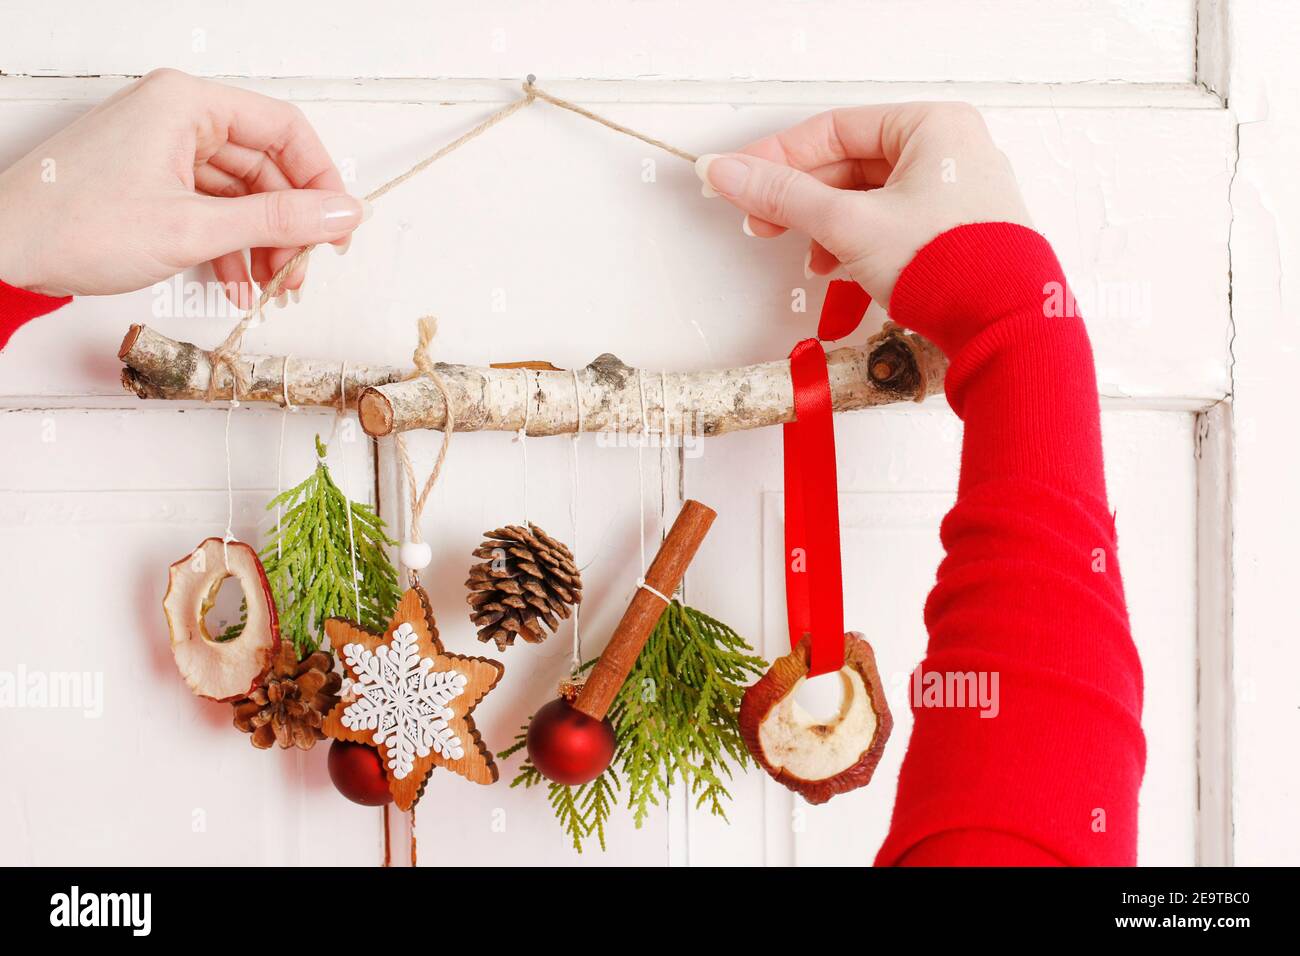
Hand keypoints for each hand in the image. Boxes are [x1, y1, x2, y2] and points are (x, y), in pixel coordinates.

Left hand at [0, 68, 366, 305]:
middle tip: (301, 272)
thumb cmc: (76, 225)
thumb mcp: (195, 228)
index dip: (321, 181)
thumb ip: (278, 220)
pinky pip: (211, 208)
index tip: (337, 228)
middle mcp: (177, 117)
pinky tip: (237, 284)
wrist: (3, 252)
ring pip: (240, 194)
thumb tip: (342, 215)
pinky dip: (230, 246)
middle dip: (288, 225)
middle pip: (265, 167)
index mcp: (188, 104)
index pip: (285, 130)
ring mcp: (162, 149)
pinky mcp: (150, 181)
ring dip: (261, 244)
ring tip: (271, 288)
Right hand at [694, 102, 1031, 307]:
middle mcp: (950, 153)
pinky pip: (892, 226)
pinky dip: (858, 245)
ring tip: (808, 258)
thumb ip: (782, 196)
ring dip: (827, 227)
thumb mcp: (848, 224)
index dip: (780, 156)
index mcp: (934, 127)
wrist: (1003, 329)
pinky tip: (838, 270)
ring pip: (869, 199)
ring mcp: (956, 196)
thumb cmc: (949, 265)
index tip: (740, 176)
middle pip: (850, 165)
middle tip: (760, 220)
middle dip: (802, 199)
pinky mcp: (955, 236)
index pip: (836, 130)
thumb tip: (728, 172)